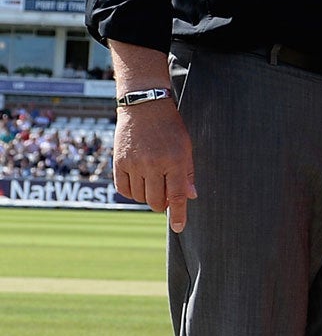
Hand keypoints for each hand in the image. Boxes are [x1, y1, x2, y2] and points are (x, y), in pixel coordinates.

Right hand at [113, 98, 195, 232]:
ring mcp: (134, 164)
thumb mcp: (186, 148)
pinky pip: (123, 189)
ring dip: (147, 197)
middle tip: (165, 197)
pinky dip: (131, 192)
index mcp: (174, 161)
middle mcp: (153, 164)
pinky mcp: (118, 162)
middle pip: (155, 201)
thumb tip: (190, 197)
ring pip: (139, 197)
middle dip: (162, 204)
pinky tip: (138, 183)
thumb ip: (187, 173)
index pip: (176, 196)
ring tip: (152, 183)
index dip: (178, 214)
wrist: (144, 107)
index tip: (178, 228)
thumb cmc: (170, 128)